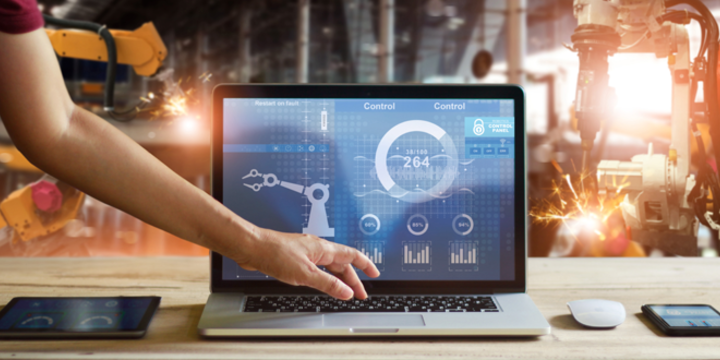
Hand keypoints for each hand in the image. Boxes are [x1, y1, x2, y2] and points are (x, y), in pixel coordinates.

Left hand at [230, 227, 379, 299]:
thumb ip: (328, 284)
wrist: (252, 247)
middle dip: (353, 279)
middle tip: (360, 294)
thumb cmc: (275, 254)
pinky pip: (317, 267)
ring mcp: (306, 252)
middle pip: (341, 263)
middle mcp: (317, 248)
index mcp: (323, 249)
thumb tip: (346, 292)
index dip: (365, 265)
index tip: (375, 273)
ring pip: (329, 266)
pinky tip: (321, 282)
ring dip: (338, 278)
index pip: (352, 255)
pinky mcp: (295, 257)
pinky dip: (325, 277)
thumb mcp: (306, 274)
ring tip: (344, 291)